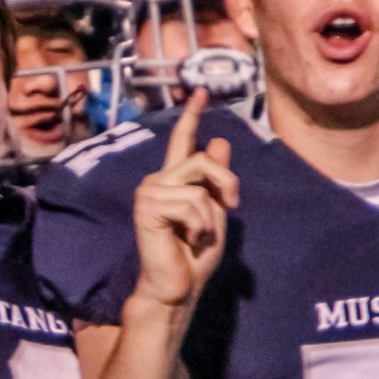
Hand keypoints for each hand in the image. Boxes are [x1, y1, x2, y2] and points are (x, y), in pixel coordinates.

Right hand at [129, 91, 237, 312]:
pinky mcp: (147, 207)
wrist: (177, 286)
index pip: (182, 141)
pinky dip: (199, 225)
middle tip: (231, 207)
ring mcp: (149, 193)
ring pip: (199, 186)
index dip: (191, 116)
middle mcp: (157, 182)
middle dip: (226, 183)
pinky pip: (190, 203)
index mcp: (173, 182)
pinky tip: (188, 239)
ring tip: (198, 235)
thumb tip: (219, 141)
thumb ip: (215, 180)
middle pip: (201, 160)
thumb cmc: (194, 256)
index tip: (200, 92)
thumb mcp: (214, 212)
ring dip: (209, 216)